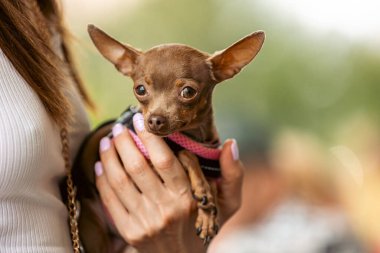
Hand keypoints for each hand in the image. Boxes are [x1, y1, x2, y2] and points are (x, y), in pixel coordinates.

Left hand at [95, 113, 243, 252]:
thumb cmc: (206, 224)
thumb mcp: (229, 202)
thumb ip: (233, 173)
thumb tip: (230, 143)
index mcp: (189, 198)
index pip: (165, 160)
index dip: (150, 137)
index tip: (140, 120)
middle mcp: (165, 209)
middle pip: (138, 167)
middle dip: (124, 142)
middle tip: (119, 127)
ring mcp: (145, 222)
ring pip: (120, 181)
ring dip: (109, 156)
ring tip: (107, 140)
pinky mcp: (129, 231)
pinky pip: (110, 200)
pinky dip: (102, 179)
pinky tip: (100, 164)